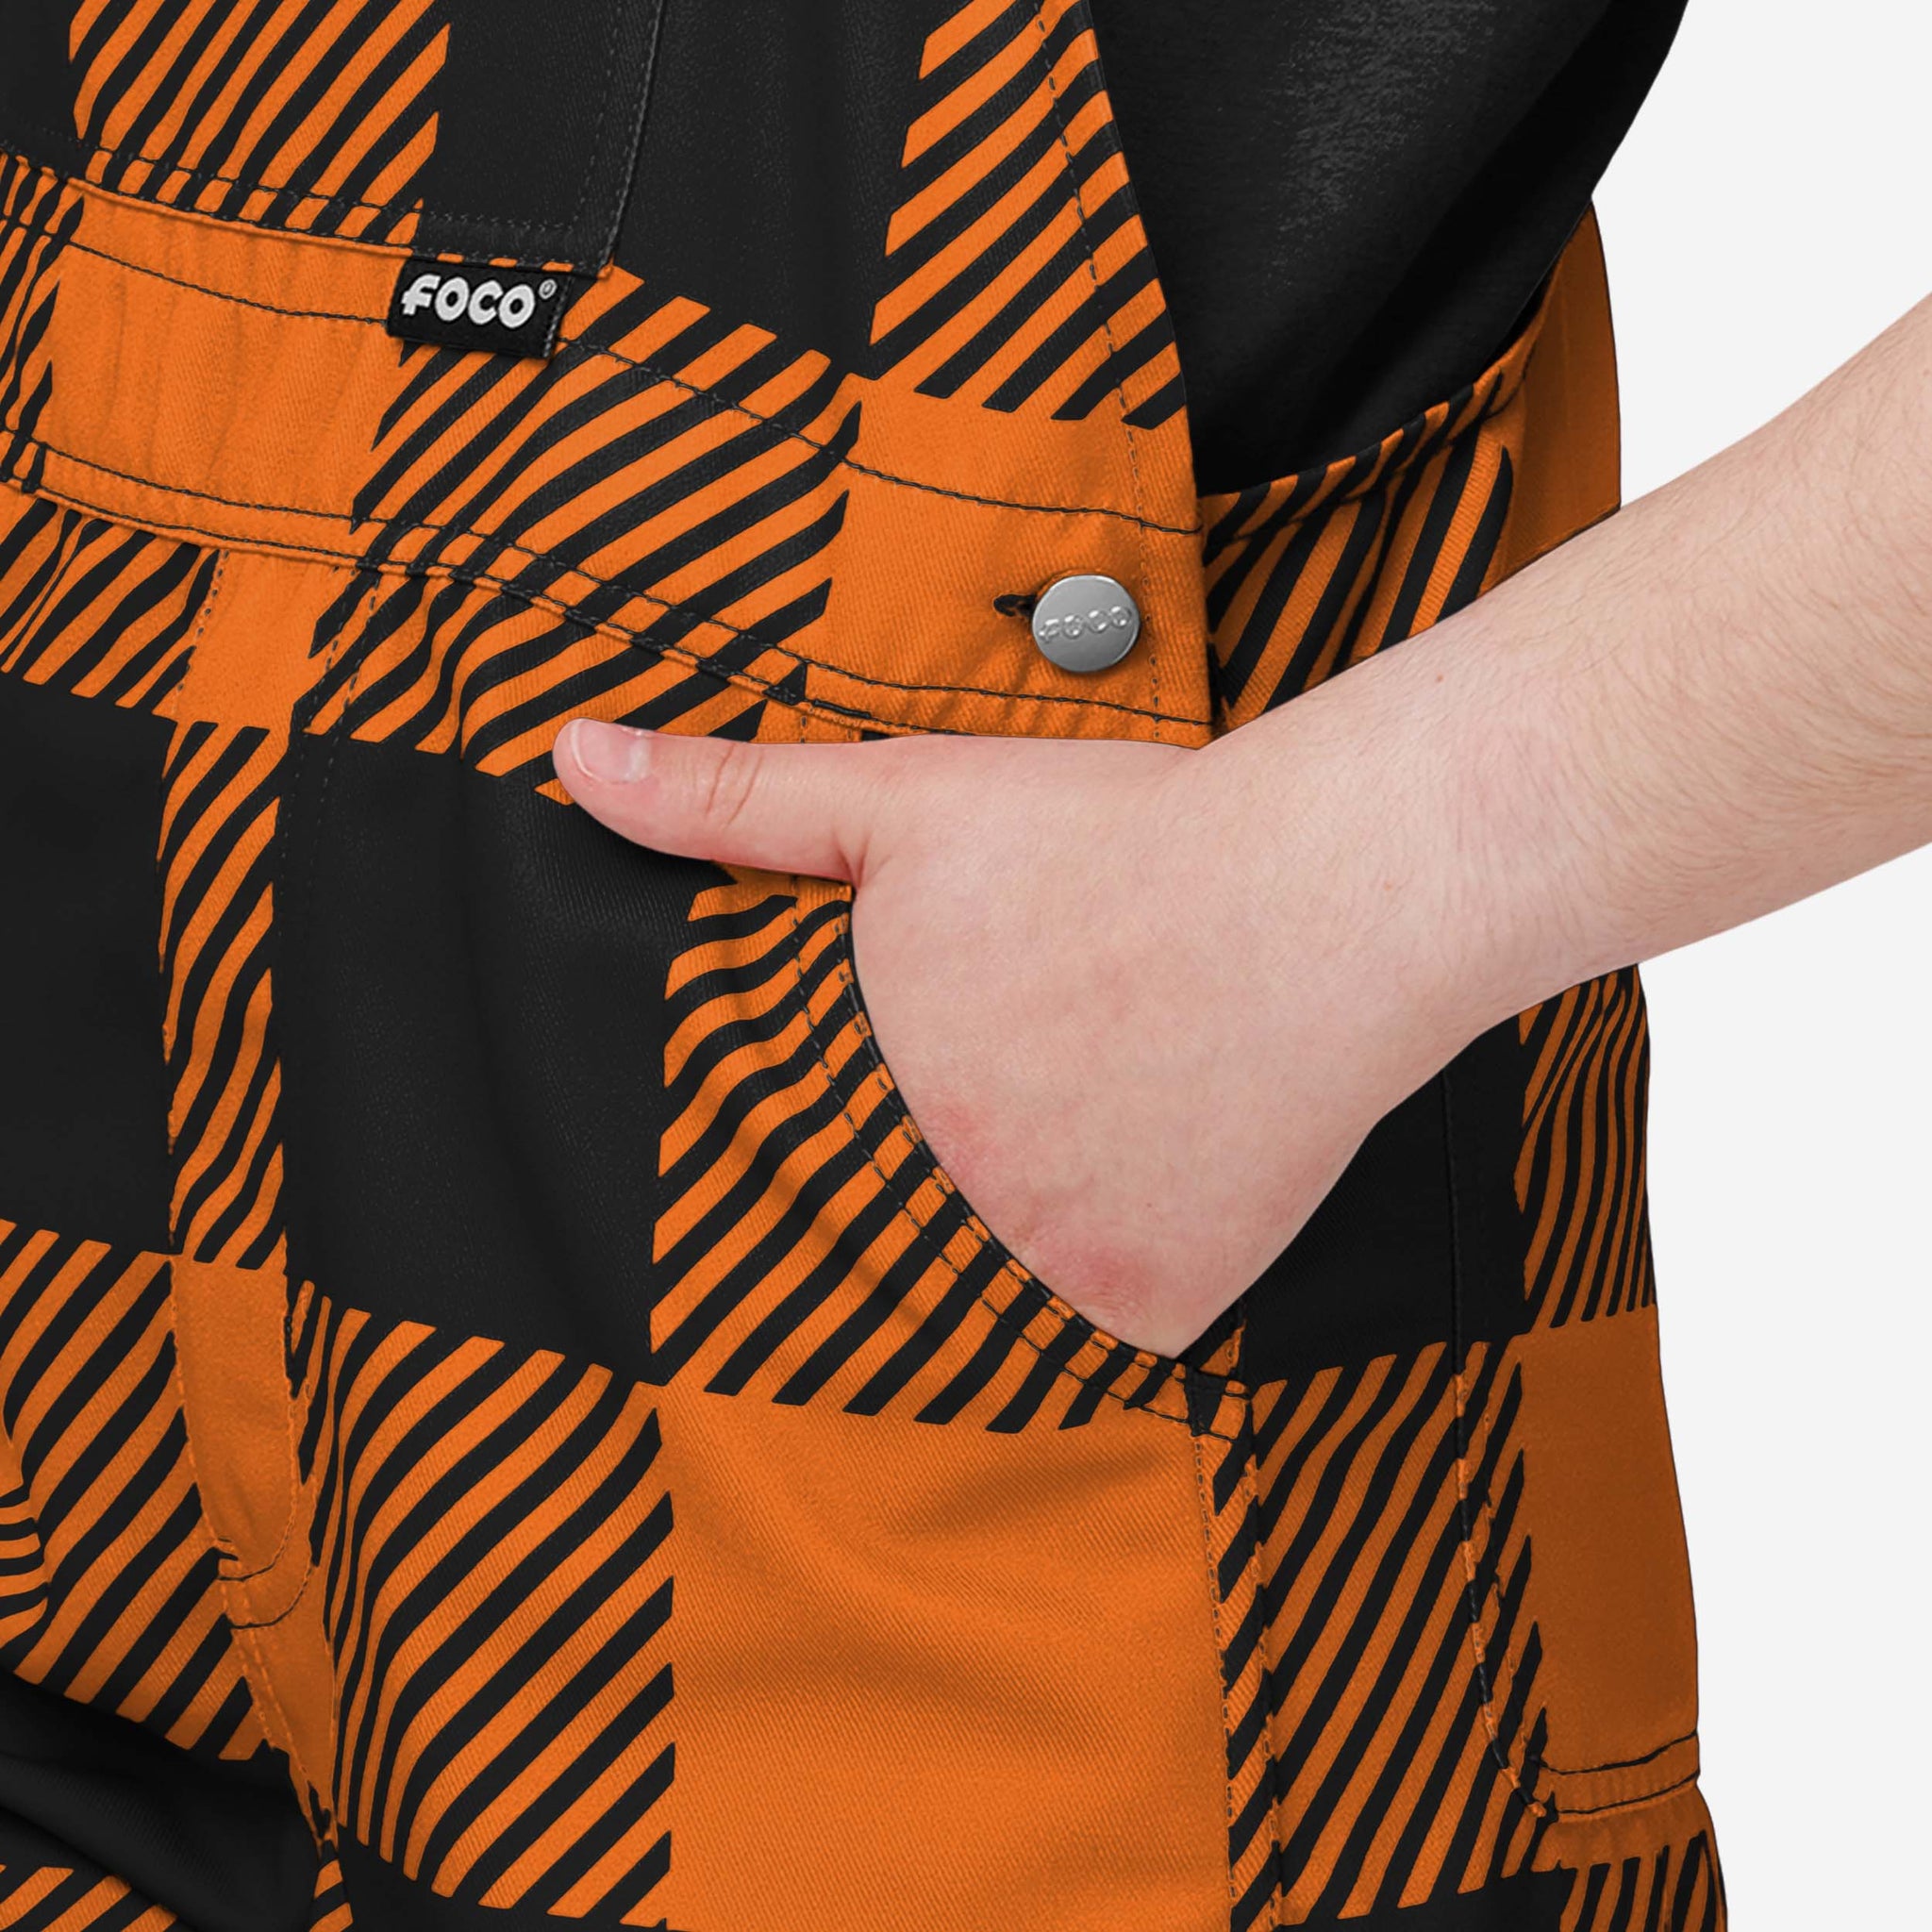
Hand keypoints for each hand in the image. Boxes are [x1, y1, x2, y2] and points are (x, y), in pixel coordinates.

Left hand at [553, 683, 1495, 1354]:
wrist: (1329, 888)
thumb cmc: (1114, 838)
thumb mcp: (904, 801)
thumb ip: (729, 798)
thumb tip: (570, 758)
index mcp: (867, 1104)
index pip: (791, 1172)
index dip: (837, 1138)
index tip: (894, 1109)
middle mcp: (948, 1212)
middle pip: (904, 1233)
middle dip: (950, 1175)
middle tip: (1030, 1095)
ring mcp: (1056, 1277)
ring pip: (1009, 1283)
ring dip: (1039, 1222)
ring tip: (1101, 1113)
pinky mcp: (1158, 1313)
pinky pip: (1116, 1319)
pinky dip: (1131, 1263)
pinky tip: (1164, 1165)